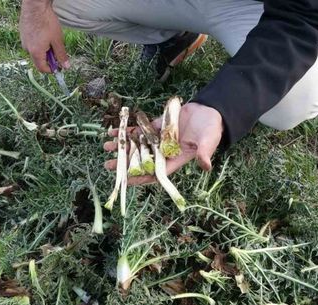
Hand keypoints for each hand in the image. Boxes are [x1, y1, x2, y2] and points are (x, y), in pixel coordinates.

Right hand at [19, 0, 69, 72]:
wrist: (35, 6)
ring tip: (50, 38)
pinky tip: (44, 34)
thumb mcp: (58, 40)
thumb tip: (66, 67)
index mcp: (36, 52)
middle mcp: (27, 49)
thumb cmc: (47, 22)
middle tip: (56, 50)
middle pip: (38, 61)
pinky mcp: (22, 34)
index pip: (42, 69)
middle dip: (48, 59)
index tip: (59, 66)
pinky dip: (38, 43)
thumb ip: (61, 55)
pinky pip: (31, 44)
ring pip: (35, 52)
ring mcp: (23, 41)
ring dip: (44, 50)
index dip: (52, 69)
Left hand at [104, 102, 223, 184]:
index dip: (140, 178)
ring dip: (122, 147)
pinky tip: (114, 131)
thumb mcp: (209, 141)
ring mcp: (159, 139)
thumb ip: (205, 153)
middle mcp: (165, 152)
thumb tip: (206, 166)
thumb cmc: (211, 129)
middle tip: (108, 165)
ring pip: (137, 145)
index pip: (155, 173)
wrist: (210, 111)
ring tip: (106, 146)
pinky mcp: (157, 126)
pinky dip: (127, 131)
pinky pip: (139, 130)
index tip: (126, 180)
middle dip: (124, 163)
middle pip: (141, 160)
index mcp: (176, 159)